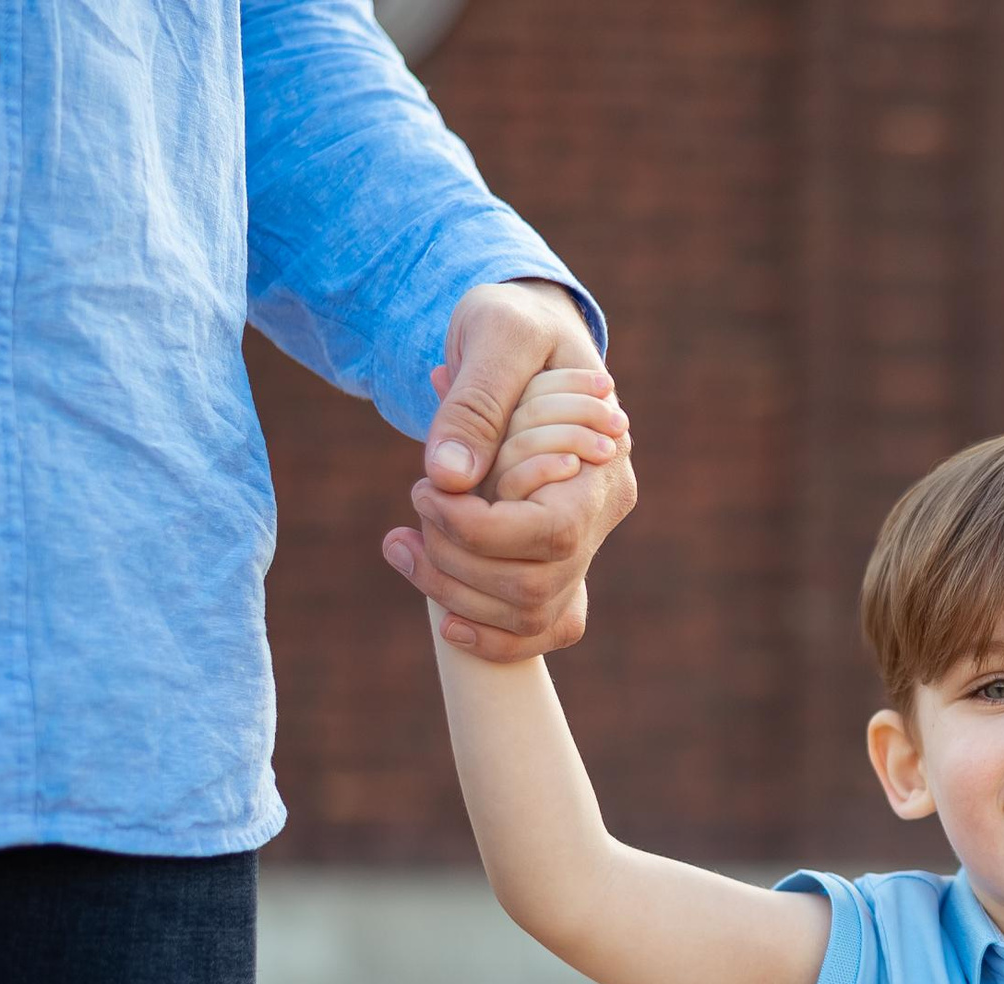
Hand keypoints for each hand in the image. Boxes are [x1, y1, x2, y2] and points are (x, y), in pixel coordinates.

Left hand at [381, 280, 637, 660]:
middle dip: (452, 561)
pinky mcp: (554, 562)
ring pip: (529, 615)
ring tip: (400, 545)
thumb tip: (448, 479)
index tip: (426, 489)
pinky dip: (490, 640)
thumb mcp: (495, 333)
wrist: (520, 334)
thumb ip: (476, 401)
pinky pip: (539, 632)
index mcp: (604, 463)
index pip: (552, 535)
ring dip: (451, 595)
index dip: (476, 529)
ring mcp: (582, 545)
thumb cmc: (513, 323)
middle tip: (412, 509)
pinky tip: (440, 617)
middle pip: (534, 587)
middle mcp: (603, 514)